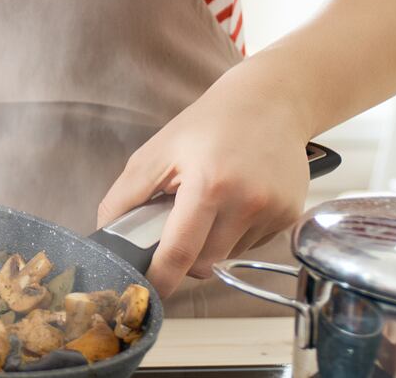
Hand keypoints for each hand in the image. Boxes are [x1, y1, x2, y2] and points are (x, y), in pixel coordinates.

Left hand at [95, 72, 312, 296]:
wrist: (268, 104)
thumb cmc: (207, 125)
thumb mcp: (156, 152)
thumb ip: (126, 194)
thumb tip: (106, 231)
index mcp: (209, 185)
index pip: (180, 251)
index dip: (161, 278)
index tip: (148, 291)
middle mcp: (247, 202)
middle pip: (204, 261)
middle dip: (183, 256)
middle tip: (175, 225)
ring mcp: (272, 212)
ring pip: (227, 256)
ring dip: (210, 244)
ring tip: (208, 204)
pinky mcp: (288, 217)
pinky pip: (250, 245)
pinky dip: (233, 234)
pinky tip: (232, 202)